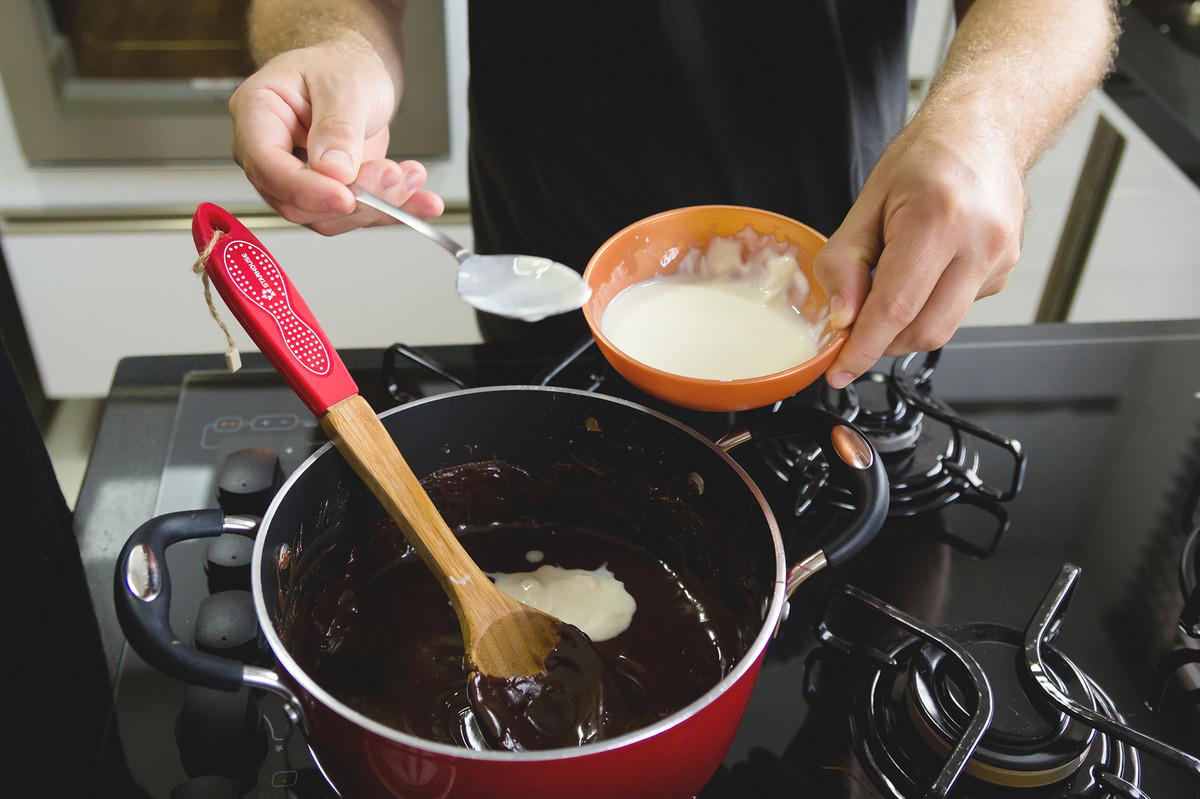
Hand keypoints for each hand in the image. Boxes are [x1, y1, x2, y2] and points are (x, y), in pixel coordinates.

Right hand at [229, 37, 444, 234]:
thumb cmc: (342, 66)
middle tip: (392, 175)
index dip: (304, 189)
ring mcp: (296, 178)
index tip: (344, 196)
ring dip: (376, 205)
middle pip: (296, 201)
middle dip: (352, 198)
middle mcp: (270, 152)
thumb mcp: (345, 84)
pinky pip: (354, 214)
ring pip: (327, 216)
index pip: (266, 164)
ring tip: (410, 176)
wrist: (359, 72)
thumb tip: (333, 172)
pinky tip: (420, 201)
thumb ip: (338, 127)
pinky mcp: (326, 193)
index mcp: (258, 113)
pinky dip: (391, 210)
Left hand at [813, 119, 1026, 388]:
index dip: (864, 348)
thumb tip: (843, 318)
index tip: (840, 370)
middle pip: (924, 330)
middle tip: (855, 329)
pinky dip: (928, 306)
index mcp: (939, 220)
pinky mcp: (1004, 271)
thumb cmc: (925, 159)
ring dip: (904, 327)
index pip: (896, 307)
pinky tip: (922, 272)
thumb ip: (845, 264)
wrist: (982, 132)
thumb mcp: (867, 203)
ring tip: (887, 288)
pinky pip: (957, 310)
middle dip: (882, 342)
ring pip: (942, 327)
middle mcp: (979, 243)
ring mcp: (999, 260)